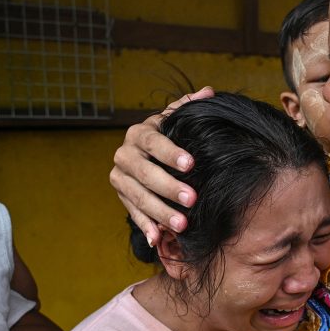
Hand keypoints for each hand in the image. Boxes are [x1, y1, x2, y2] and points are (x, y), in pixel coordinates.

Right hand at [110, 86, 213, 245]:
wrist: (149, 155)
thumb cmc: (171, 136)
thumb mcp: (178, 121)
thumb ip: (189, 107)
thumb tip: (208, 92)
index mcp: (140, 133)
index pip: (154, 142)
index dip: (171, 152)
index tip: (191, 164)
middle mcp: (125, 154)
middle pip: (145, 173)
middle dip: (169, 187)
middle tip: (192, 199)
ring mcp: (121, 177)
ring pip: (138, 197)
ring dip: (160, 212)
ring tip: (182, 224)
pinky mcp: (122, 197)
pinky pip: (133, 214)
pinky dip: (145, 226)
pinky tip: (157, 238)